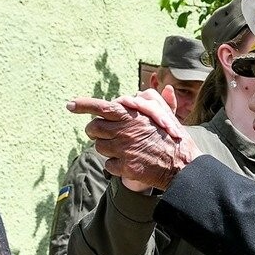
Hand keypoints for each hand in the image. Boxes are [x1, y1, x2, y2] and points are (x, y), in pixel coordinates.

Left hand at [67, 87, 201, 189]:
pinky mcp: (125, 166)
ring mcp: (123, 149)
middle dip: (96, 131)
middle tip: (105, 134)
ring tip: (125, 150)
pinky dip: (116, 165)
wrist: (184, 167)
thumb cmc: (176, 140)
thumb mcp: (170, 117)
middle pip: (93, 128)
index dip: (83, 105)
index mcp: (132, 115)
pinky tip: (129, 163)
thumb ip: (161, 102)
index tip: (70, 105)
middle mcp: (124, 130)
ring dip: (108, 149)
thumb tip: (166, 87)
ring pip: (99, 147)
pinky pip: (109, 165)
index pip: (101, 107)